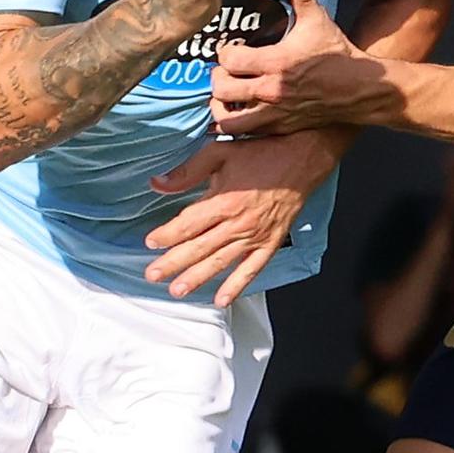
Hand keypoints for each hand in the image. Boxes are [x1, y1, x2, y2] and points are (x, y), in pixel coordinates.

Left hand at [144, 130, 341, 303]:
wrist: (302, 160)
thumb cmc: (262, 154)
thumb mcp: (219, 153)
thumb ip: (187, 172)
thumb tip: (157, 183)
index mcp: (225, 200)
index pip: (189, 224)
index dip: (167, 235)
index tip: (150, 242)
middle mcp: (239, 223)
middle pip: (200, 248)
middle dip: (174, 263)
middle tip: (153, 276)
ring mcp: (255, 237)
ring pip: (221, 262)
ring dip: (198, 278)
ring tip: (177, 291)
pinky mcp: (270, 244)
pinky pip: (251, 270)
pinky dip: (236, 286)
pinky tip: (221, 299)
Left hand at [212, 0, 381, 136]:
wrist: (360, 89)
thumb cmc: (337, 55)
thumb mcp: (318, 21)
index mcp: (276, 63)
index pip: (229, 60)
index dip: (223, 53)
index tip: (229, 50)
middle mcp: (271, 91)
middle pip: (221, 90)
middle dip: (217, 79)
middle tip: (224, 72)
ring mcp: (274, 113)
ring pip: (228, 120)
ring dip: (221, 108)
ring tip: (226, 98)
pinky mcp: (280, 128)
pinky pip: (245, 133)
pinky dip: (236, 124)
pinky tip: (240, 112)